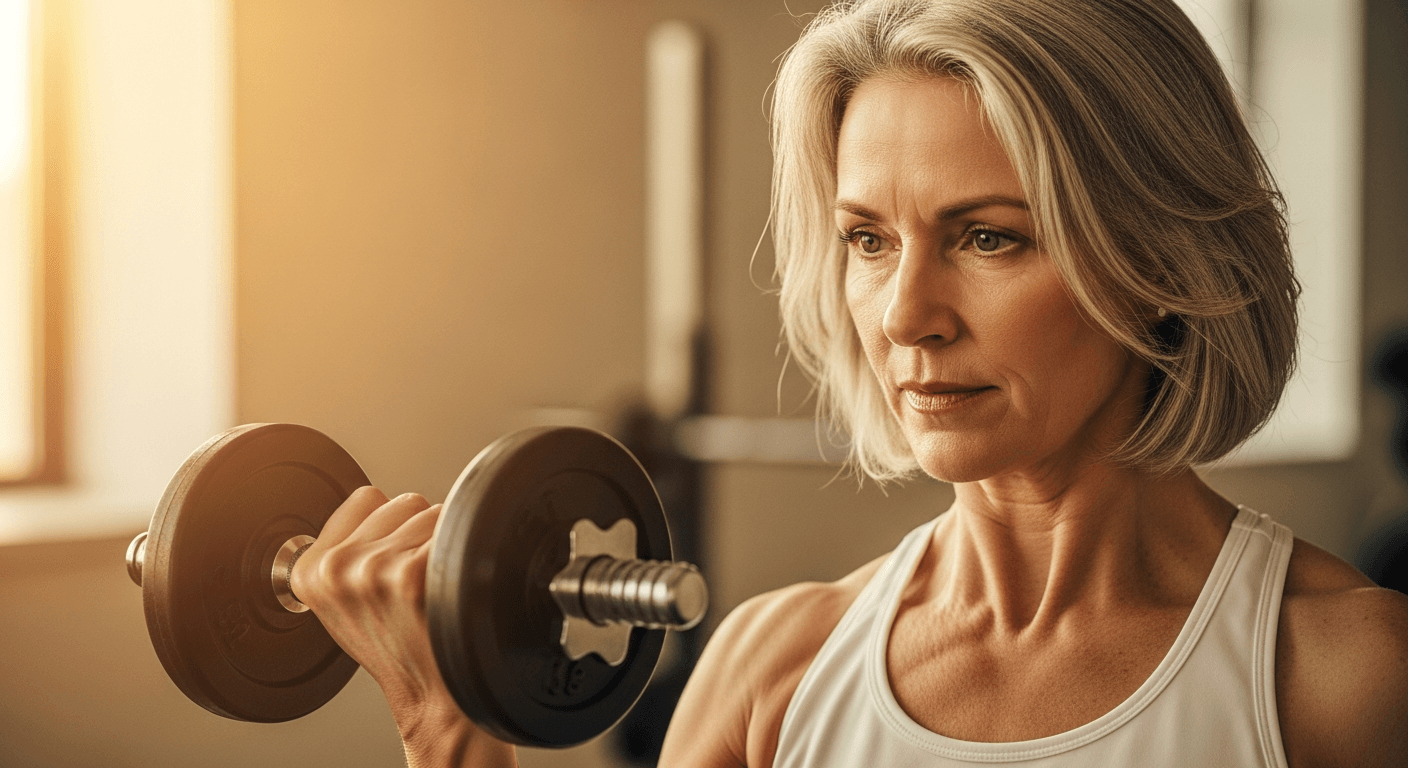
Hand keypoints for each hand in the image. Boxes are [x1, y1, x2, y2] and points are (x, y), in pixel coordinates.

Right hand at [289, 487, 515, 766]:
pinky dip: (466, 555)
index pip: (366, 498)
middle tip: (419, 584)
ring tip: (435, 590)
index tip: (394, 564)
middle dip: (418, 534)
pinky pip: (458, 531)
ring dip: (443, 545)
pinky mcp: (413, 575)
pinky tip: (453, 592)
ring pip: (434, 513)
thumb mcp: (347, 601)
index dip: (391, 526)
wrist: (436, 699)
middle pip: (404, 501)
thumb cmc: (401, 649)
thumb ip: (348, 550)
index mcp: (311, 571)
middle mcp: (337, 569)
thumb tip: (375, 502)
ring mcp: (374, 571)